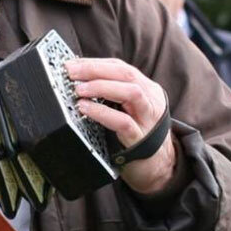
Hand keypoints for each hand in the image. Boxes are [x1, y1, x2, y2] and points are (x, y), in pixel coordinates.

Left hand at [64, 57, 175, 193]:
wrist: (159, 167)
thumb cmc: (138, 136)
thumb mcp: (130, 110)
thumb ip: (112, 95)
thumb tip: (80, 80)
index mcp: (148, 89)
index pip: (121, 67)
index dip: (95, 63)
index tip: (72, 63)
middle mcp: (150, 100)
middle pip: (126, 74)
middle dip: (96, 69)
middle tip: (71, 72)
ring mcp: (147, 119)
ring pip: (130, 93)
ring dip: (101, 87)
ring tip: (79, 90)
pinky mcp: (140, 139)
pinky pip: (123, 122)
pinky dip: (102, 113)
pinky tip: (86, 109)